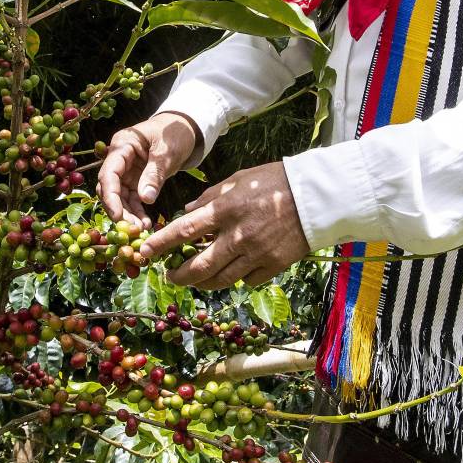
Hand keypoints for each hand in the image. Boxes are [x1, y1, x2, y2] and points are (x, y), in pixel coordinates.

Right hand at [96, 111, 199, 230]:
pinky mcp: (135, 179)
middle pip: (110, 188)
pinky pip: (131, 198)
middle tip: (131, 229)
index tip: (117, 216)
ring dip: (128, 214)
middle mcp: (119, 158)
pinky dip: (136, 211)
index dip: (110, 196)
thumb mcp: (167, 152)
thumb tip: (145, 198)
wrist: (185, 128)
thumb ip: (155, 173)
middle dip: (119, 209)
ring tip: (141, 229)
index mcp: (122, 145)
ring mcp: (126, 170)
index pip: (109, 173)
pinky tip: (145, 223)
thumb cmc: (175, 132)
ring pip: (120, 197)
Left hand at [139, 161, 309, 289]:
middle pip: (199, 266)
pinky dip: (235, 279)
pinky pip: (246, 280)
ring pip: (220, 280)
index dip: (162, 244)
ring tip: (194, 280)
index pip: (185, 230)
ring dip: (202, 283)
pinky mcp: (273, 267)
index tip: (145, 253)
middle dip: (179, 275)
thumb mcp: (239, 179)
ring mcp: (256, 254)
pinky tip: (231, 273)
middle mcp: (238, 236)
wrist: (317, 197)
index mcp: (227, 209)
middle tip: (170, 275)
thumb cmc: (276, 181)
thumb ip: (211, 196)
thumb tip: (187, 211)